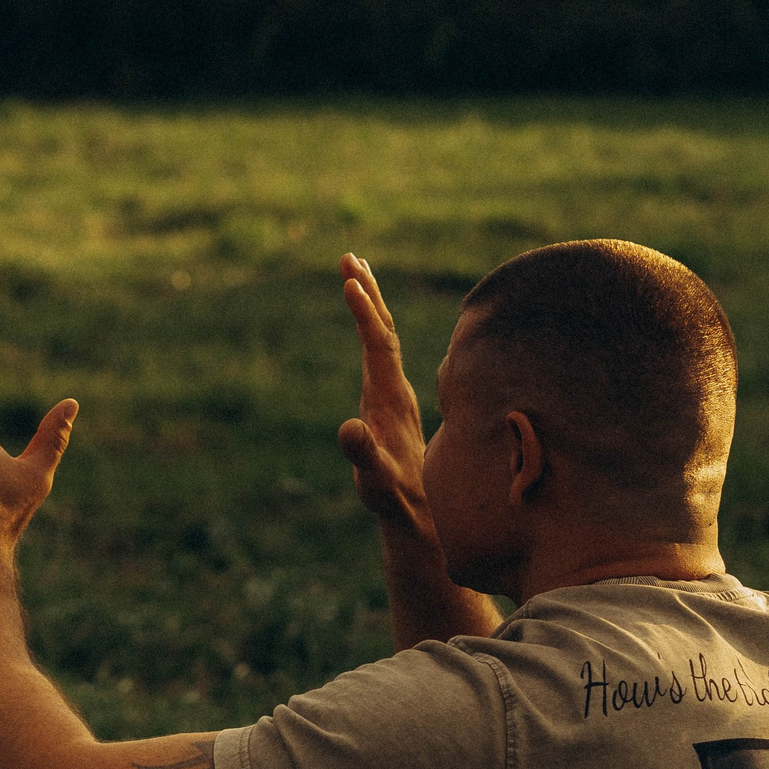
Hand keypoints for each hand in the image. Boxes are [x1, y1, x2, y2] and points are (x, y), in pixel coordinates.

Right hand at [334, 253, 438, 544]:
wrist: (420, 510)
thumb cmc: (393, 498)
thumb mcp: (374, 479)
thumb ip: (363, 455)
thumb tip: (349, 428)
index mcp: (390, 398)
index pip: (378, 345)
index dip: (364, 314)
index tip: (349, 282)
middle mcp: (395, 388)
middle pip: (384, 330)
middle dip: (367, 294)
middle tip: (348, 258)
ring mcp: (393, 392)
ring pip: (384, 337)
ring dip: (369, 304)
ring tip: (353, 272)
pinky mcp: (389, 399)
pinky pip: (381, 352)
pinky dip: (371, 327)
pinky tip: (365, 322)